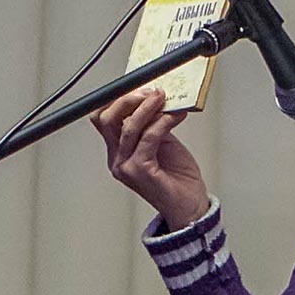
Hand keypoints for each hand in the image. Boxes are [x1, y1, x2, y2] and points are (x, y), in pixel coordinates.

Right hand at [90, 83, 210, 229]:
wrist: (191, 206)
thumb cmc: (178, 179)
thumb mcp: (162, 143)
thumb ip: (152, 124)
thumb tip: (153, 99)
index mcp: (118, 152)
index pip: (104, 119)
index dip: (118, 100)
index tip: (139, 87)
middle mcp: (117, 160)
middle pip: (106, 119)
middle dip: (127, 99)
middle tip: (150, 92)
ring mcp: (125, 167)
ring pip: (127, 127)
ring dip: (148, 108)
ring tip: (165, 99)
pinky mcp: (140, 171)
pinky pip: (148, 138)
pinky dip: (163, 122)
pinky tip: (175, 116)